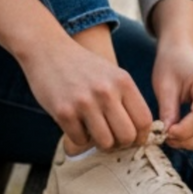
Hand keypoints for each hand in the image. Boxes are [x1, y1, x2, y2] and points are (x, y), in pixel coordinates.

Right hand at [19, 36, 153, 151]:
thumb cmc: (82, 67)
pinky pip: (80, 140)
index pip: (144, 120)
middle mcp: (106, 92)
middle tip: (110, 137)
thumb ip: (126, 99)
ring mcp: (84, 102)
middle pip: (127, 136)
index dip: (140, 136)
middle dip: (119, 143)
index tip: (132, 139)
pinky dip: (78, 137)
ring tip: (92, 130)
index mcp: (122, 81)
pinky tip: (75, 123)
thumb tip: (139, 134)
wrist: (48, 50)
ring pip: (105, 143)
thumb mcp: (112, 74)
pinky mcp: (64, 111)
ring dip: (99, 142)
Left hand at [154, 40, 192, 150]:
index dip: (183, 131)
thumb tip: (167, 134)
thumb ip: (167, 110)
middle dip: (189, 140)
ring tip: (173, 139)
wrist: (182, 52)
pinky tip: (183, 136)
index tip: (165, 133)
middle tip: (167, 139)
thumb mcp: (164, 85)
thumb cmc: (171, 65)